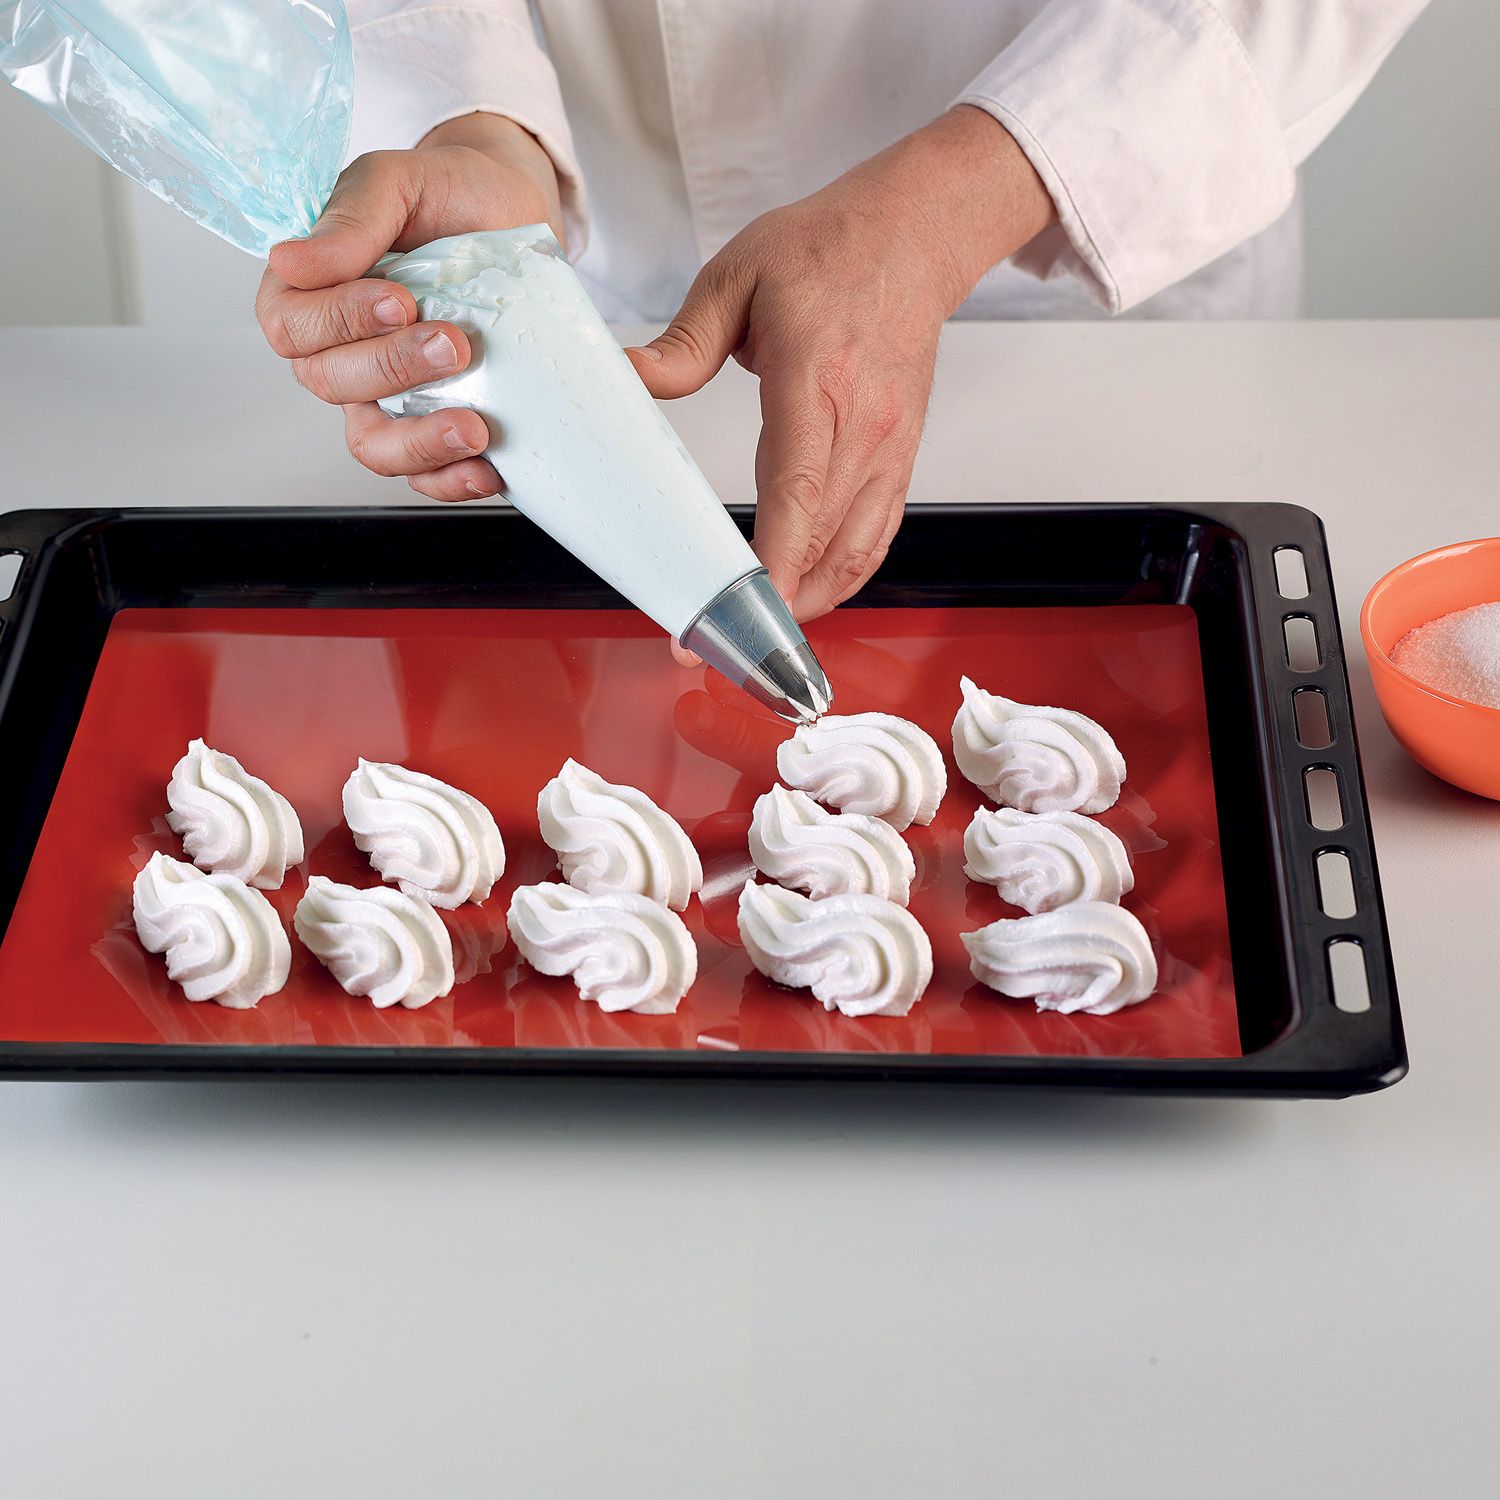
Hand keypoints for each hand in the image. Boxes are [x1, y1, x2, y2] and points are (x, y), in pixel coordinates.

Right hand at [255, 113, 563, 500]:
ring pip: (374, 444)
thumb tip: (291, 259)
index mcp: (312, 292)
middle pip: (333, 385)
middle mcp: (341, 351)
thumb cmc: (449, 193)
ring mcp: (388, 396)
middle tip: (454, 343)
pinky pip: (425, 474)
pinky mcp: (435, 424)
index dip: (339, 322)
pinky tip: (486, 468)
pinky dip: (451, 479)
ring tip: (473, 426)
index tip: (399, 299)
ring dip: (419, 443)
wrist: (517, 212)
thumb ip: (350, 216)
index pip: (292, 327)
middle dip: (392, 370)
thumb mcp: (398, 181)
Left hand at [629, 106, 1053, 619]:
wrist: (914, 235)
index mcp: (816, 383)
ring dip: (811, 603)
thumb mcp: (737, 276)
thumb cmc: (828, 250)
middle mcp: (862, 427)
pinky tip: (810, 596)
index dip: (770, 565)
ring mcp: (890, 448)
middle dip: (772, 606)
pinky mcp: (901, 458)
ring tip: (759, 633)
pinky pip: (877, 537)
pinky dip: (845, 578)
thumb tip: (629, 379)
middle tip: (715, 642)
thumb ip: (682, 343)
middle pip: (824, 544)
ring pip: (856, 553)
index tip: (733, 612)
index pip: (796, 494)